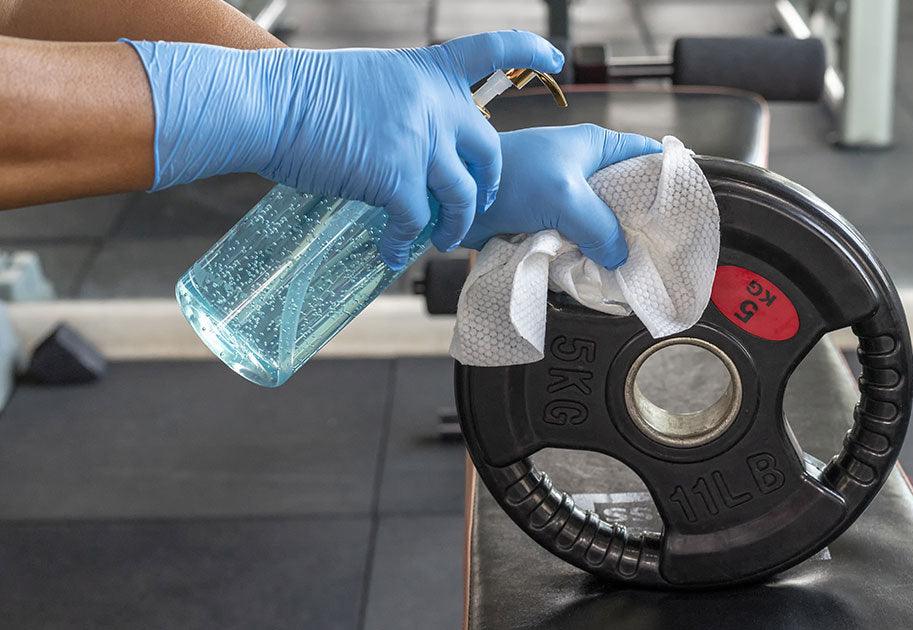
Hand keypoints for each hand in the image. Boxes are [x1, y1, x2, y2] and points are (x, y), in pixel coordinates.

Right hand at [123, 31, 563, 267]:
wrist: (268, 104)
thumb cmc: (303, 94)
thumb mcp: (371, 81)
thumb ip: (406, 105)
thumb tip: (414, 142)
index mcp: (429, 71)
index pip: (493, 50)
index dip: (529, 53)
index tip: (555, 60)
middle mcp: (435, 104)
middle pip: (489, 152)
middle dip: (489, 185)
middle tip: (477, 205)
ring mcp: (420, 141)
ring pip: (464, 197)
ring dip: (456, 226)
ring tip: (443, 240)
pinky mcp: (396, 178)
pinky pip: (416, 222)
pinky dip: (405, 243)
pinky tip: (392, 253)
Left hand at [463, 124, 661, 268]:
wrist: (456, 198)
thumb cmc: (511, 179)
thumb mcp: (566, 198)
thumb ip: (601, 227)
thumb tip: (620, 256)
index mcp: (597, 147)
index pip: (649, 156)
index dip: (670, 179)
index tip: (688, 210)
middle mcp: (586, 169)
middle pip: (630, 197)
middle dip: (644, 224)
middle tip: (665, 252)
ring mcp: (567, 198)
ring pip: (604, 224)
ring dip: (613, 245)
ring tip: (636, 269)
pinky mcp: (549, 222)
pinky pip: (580, 240)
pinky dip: (588, 255)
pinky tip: (600, 273)